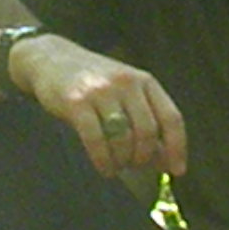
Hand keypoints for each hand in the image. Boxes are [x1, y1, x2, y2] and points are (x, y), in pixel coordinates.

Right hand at [10, 34, 188, 178]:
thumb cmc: (93, 83)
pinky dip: (104, 161)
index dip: (177, 148)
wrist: (51, 58)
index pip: (171, 117)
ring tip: (116, 165)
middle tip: (134, 166)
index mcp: (145, 81)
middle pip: (148, 132)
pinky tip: (104, 168)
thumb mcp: (125, 92)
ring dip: (122, 161)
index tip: (177, 171)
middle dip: (143, 158)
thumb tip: (165, 161)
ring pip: (123, 138)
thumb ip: (146, 120)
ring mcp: (101, 91)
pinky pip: (97, 140)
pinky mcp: (77, 102)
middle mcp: (126, 83)